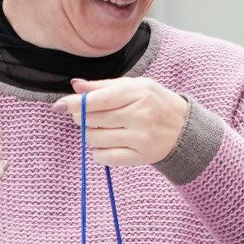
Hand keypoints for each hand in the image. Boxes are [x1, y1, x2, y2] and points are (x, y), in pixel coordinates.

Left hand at [58, 77, 188, 167]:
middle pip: (92, 120)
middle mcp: (139, 116)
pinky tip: (108, 143)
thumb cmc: (155, 103)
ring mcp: (140, 138)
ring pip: (95, 138)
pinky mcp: (139, 157)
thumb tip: (75, 86)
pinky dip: (98, 151)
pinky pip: (104, 157)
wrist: (184, 129)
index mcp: (138, 93)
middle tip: (90, 116)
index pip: (97, 100)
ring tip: (104, 129)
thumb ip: (103, 86)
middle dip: (83, 118)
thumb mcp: (134, 86)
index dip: (74, 103)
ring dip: (91, 134)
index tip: (59, 106)